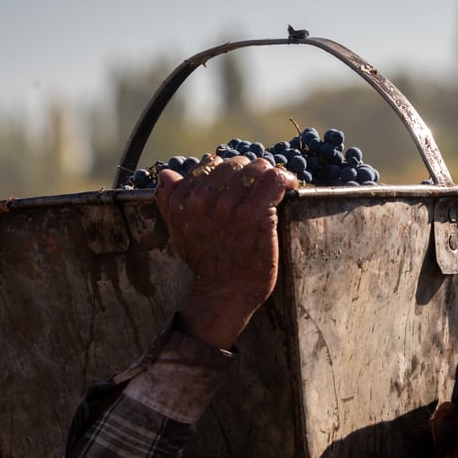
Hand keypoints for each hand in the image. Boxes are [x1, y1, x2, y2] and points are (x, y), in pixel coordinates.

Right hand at [155, 155, 298, 347]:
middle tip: (258, 190)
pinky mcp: (255, 213)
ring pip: (257, 167)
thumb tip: (167, 175)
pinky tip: (289, 186)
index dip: (228, 174)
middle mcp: (204, 198)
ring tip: (273, 189)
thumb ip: (170, 200)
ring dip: (268, 176)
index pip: (210, 165)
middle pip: (236, 164)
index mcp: (183, 199)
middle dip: (249, 174)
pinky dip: (286, 179)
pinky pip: (275, 179)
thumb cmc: (205, 263)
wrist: (224, 293)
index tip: (239, 185)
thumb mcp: (178, 231)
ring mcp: (230, 205)